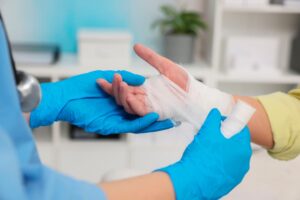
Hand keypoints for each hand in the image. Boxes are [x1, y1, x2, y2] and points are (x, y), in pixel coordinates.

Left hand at [30, 70, 173, 134]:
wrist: (65, 96)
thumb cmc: (82, 86)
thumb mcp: (109, 76)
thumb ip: (127, 78)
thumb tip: (143, 81)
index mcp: (118, 101)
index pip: (139, 103)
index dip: (153, 103)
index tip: (167, 101)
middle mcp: (119, 112)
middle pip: (142, 115)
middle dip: (158, 116)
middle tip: (173, 114)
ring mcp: (115, 120)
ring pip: (138, 123)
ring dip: (154, 122)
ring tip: (169, 118)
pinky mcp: (111, 126)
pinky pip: (130, 126)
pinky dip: (142, 122)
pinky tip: (153, 116)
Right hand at [98, 44, 188, 116]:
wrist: (195, 92)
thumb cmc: (182, 81)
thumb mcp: (164, 65)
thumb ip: (149, 57)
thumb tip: (135, 46)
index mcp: (143, 90)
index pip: (123, 89)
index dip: (112, 85)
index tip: (101, 79)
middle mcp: (142, 99)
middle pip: (122, 98)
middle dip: (114, 90)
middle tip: (111, 78)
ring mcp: (147, 106)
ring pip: (127, 105)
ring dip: (121, 95)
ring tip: (120, 83)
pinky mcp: (153, 112)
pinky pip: (139, 111)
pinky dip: (132, 104)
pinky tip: (127, 95)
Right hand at [158, 109, 251, 198]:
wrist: (192, 182)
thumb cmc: (201, 156)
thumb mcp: (206, 132)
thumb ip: (213, 119)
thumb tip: (216, 113)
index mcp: (242, 148)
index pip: (242, 129)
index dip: (230, 123)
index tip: (219, 123)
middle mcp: (244, 162)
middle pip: (236, 143)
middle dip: (224, 136)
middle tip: (209, 135)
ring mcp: (237, 174)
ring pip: (231, 156)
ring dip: (221, 150)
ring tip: (206, 149)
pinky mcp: (229, 182)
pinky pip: (226, 167)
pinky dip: (219, 162)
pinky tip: (207, 162)